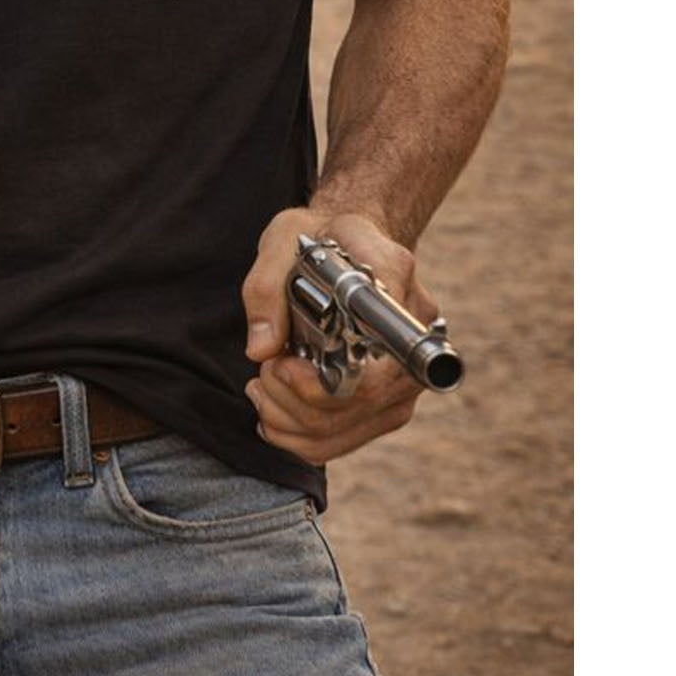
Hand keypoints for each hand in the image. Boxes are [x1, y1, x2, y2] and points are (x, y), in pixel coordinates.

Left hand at [238, 205, 435, 465]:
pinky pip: (350, 439)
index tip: (279, 364)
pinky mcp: (392, 401)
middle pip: (359, 403)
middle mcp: (415, 331)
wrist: (350, 244)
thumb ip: (266, 287)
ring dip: (291, 423)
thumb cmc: (317, 236)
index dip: (322, 384)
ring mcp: (408, 373)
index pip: (373, 356)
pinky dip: (304, 439)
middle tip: (262, 370)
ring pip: (352, 428)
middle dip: (293, 401)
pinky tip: (274, 416)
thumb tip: (260, 350)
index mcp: (394, 280)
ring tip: (262, 388)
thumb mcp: (282, 239)